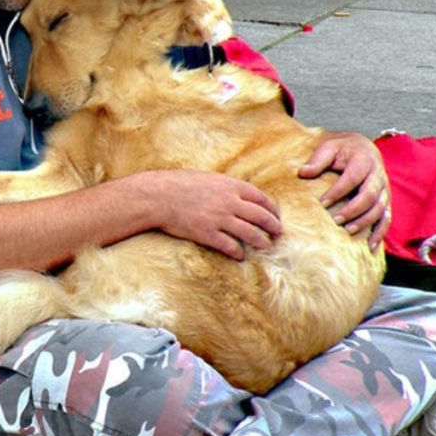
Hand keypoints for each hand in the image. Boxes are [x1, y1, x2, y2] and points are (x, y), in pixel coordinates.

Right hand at [154, 171, 282, 260]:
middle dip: (274, 227)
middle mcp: (228, 202)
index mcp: (230, 186)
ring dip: (262, 242)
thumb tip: (237, 194)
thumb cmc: (178, 184)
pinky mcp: (207, 234)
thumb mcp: (207, 178)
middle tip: (278, 234)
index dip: (273, 209)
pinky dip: (238, 253)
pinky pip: (229, 246)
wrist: (157, 196)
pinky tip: (240, 257)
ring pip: (250, 233)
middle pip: (261, 217)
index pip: (261, 198)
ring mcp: (218, 219)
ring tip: (266, 247)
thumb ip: (225, 187)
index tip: (277, 216)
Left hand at [299, 131, 389, 250]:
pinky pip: (387, 218)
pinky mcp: (385, 200)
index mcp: (364, 160)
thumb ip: (317, 159)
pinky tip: (371, 246)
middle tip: (335, 220)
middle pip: (369, 196)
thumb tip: (303, 172)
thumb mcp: (328, 146)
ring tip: (347, 231)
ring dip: (365, 222)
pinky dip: (380, 232)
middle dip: (352, 210)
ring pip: (379, 209)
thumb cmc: (342, 148)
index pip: (352, 178)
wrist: (362, 147)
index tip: (322, 203)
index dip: (338, 191)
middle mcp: (378, 176)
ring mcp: (384, 189)